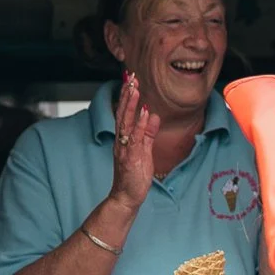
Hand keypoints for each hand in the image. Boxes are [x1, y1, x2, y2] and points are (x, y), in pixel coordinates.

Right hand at [110, 73, 159, 210]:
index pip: (124, 113)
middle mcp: (121, 141)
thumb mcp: (144, 151)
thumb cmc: (134, 176)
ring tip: (134, 88)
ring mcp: (124, 149)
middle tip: (130, 77)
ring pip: (126, 123)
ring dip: (130, 104)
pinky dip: (139, 125)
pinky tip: (144, 112)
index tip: (131, 80)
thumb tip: (152, 115)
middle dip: (126, 94)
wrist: (126, 198)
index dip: (127, 96)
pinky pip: (135, 139)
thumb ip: (148, 133)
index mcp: (124, 139)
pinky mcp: (131, 158)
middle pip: (122, 113)